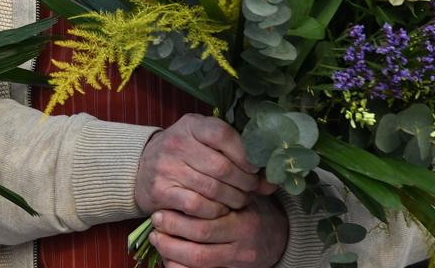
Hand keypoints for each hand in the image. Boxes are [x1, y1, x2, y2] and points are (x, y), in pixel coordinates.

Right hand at [135, 114, 271, 218]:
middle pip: (223, 167)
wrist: (142, 168)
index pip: (224, 135)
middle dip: (245, 183)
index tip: (255, 168)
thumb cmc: (185, 154)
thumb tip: (273, 180)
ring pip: (214, 189)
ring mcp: (166, 167)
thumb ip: (236, 153)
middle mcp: (176, 143)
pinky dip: (215, 211)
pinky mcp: (161, 190)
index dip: (245, 155)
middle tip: (251, 190)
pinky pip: (198, 205)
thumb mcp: (205, 142)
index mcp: (191, 125)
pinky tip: (219, 209)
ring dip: (233, 199)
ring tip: (238, 200)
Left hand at [148, 194, 288, 267]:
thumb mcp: (244, 197)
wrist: (279, 238)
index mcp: (243, 226)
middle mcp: (239, 249)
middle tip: (155, 222)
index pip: (205, 227)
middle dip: (170, 239)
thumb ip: (223, 189)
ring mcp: (235, 264)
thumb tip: (190, 176)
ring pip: (197, 266)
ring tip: (157, 238)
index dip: (178, 222)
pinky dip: (180, 267)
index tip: (159, 210)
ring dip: (170, 254)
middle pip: (197, 250)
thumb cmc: (252, 211)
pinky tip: (167, 256)